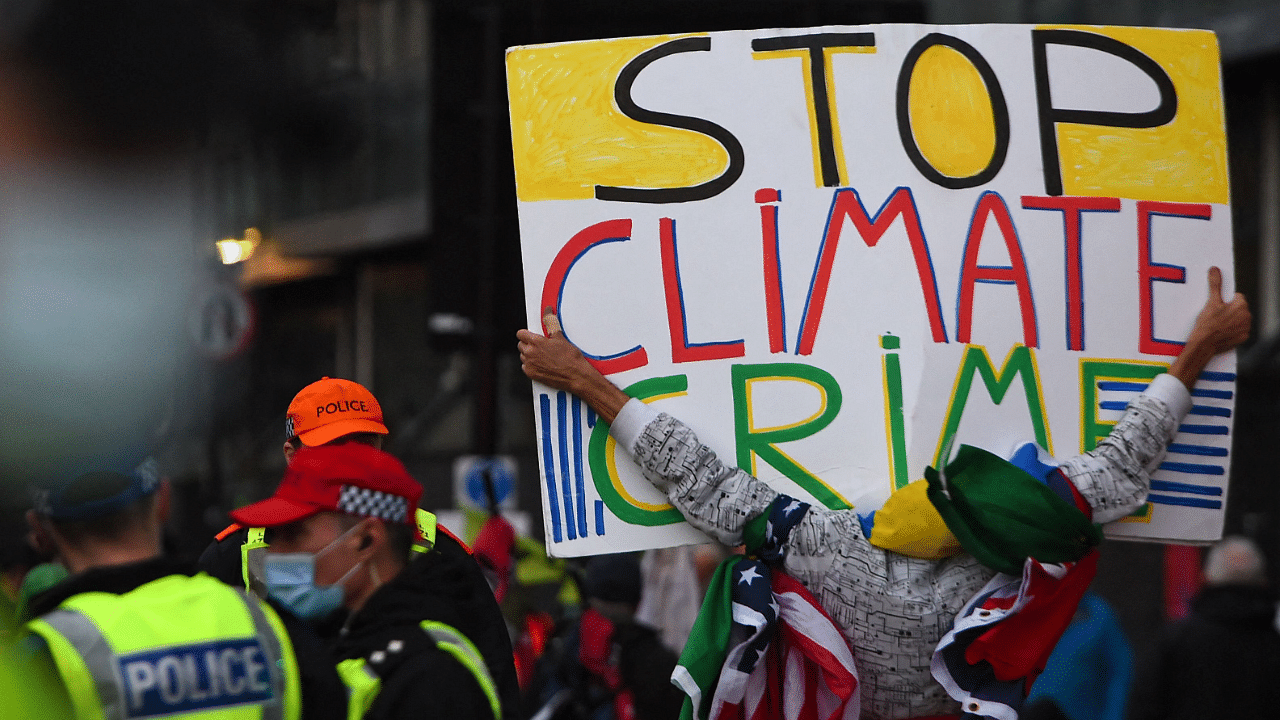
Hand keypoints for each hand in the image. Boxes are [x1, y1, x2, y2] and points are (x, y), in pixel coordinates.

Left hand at [517, 311, 629, 423]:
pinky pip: (525, 367)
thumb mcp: (560, 337)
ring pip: (523, 356)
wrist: (575, 375)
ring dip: (529, 355)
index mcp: (536, 342)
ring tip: (543, 356)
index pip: (521, 334)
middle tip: (540, 346)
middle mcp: (530, 353)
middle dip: (528, 344)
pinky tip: (542, 364)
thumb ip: (550, 322)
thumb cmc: (570, 358)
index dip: (526, 333)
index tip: (530, 334)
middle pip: (521, 345)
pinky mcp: (532, 374)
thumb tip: (548, 311)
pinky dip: (531, 365)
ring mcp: (530, 365)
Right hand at [1169, 267, 1250, 388]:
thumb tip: (1215, 270)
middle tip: (1217, 316)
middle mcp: (1247, 316)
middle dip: (1230, 310)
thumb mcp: (1210, 302)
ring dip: (1232, 320)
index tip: (1218, 307)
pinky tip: (1223, 331)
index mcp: (1241, 305)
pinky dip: (1233, 330)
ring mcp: (1246, 328)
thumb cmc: (1207, 324)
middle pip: (1239, 308)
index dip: (1226, 301)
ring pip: (1239, 319)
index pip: (1237, 297)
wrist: (1204, 344)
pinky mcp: (1243, 337)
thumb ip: (1215, 284)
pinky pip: (1239, 330)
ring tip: (1219, 324)